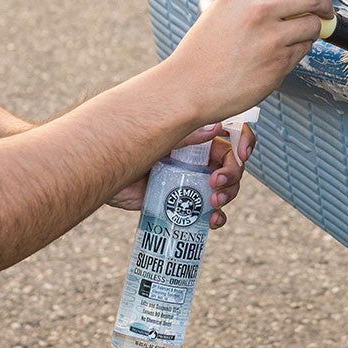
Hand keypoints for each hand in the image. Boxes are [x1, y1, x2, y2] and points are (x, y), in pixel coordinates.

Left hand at [106, 122, 253, 225]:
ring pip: (224, 188)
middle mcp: (195, 157)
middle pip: (231, 164)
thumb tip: (215, 126)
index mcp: (193, 137)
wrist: (103, 175)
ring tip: (214, 204)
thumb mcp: (160, 139)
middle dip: (233, 175)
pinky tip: (212, 220)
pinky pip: (207, 210)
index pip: (229, 134)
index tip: (244, 152)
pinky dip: (216, 216)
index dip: (244, 140)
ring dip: (228, 196)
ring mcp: (190, 180)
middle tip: (217, 185)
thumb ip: (186, 134)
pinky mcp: (181, 202)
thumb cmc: (126, 148)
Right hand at [167, 0, 332, 124]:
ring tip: (287, 41)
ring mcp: (272, 37)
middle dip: (322, 5)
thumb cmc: (200, 54)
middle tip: (323, 13)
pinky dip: (295, 53)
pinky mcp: (280, 63)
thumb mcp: (219, 12)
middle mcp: (259, 10)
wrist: (189, 87)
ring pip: (311, 27)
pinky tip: (273, 59)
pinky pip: (302, 51)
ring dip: (307, 33)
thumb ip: (251, 1)